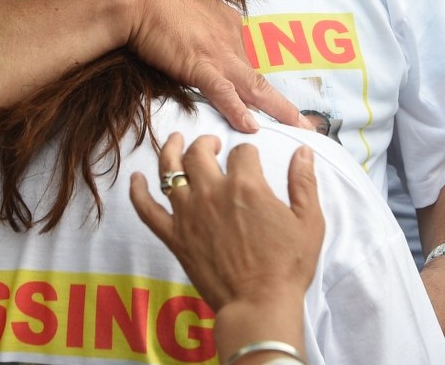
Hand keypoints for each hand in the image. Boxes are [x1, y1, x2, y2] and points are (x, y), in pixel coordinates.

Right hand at [126, 0, 304, 131]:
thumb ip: (196, 3)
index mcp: (229, 22)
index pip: (251, 56)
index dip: (261, 80)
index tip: (270, 99)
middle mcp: (230, 38)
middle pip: (263, 76)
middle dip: (286, 104)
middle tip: (306, 124)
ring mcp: (217, 53)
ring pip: (254, 87)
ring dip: (279, 110)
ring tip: (299, 130)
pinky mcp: (197, 65)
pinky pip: (222, 92)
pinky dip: (237, 110)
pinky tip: (251, 127)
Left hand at [130, 133, 323, 311]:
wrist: (259, 305)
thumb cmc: (287, 267)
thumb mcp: (308, 222)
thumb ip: (304, 183)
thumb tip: (304, 151)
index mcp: (245, 185)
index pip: (242, 152)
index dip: (248, 153)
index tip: (251, 161)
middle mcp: (212, 192)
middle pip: (200, 153)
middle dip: (207, 143)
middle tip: (212, 145)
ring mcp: (188, 213)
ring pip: (170, 169)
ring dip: (171, 149)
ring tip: (175, 140)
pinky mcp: (173, 236)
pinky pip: (147, 209)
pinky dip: (137, 192)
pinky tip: (135, 179)